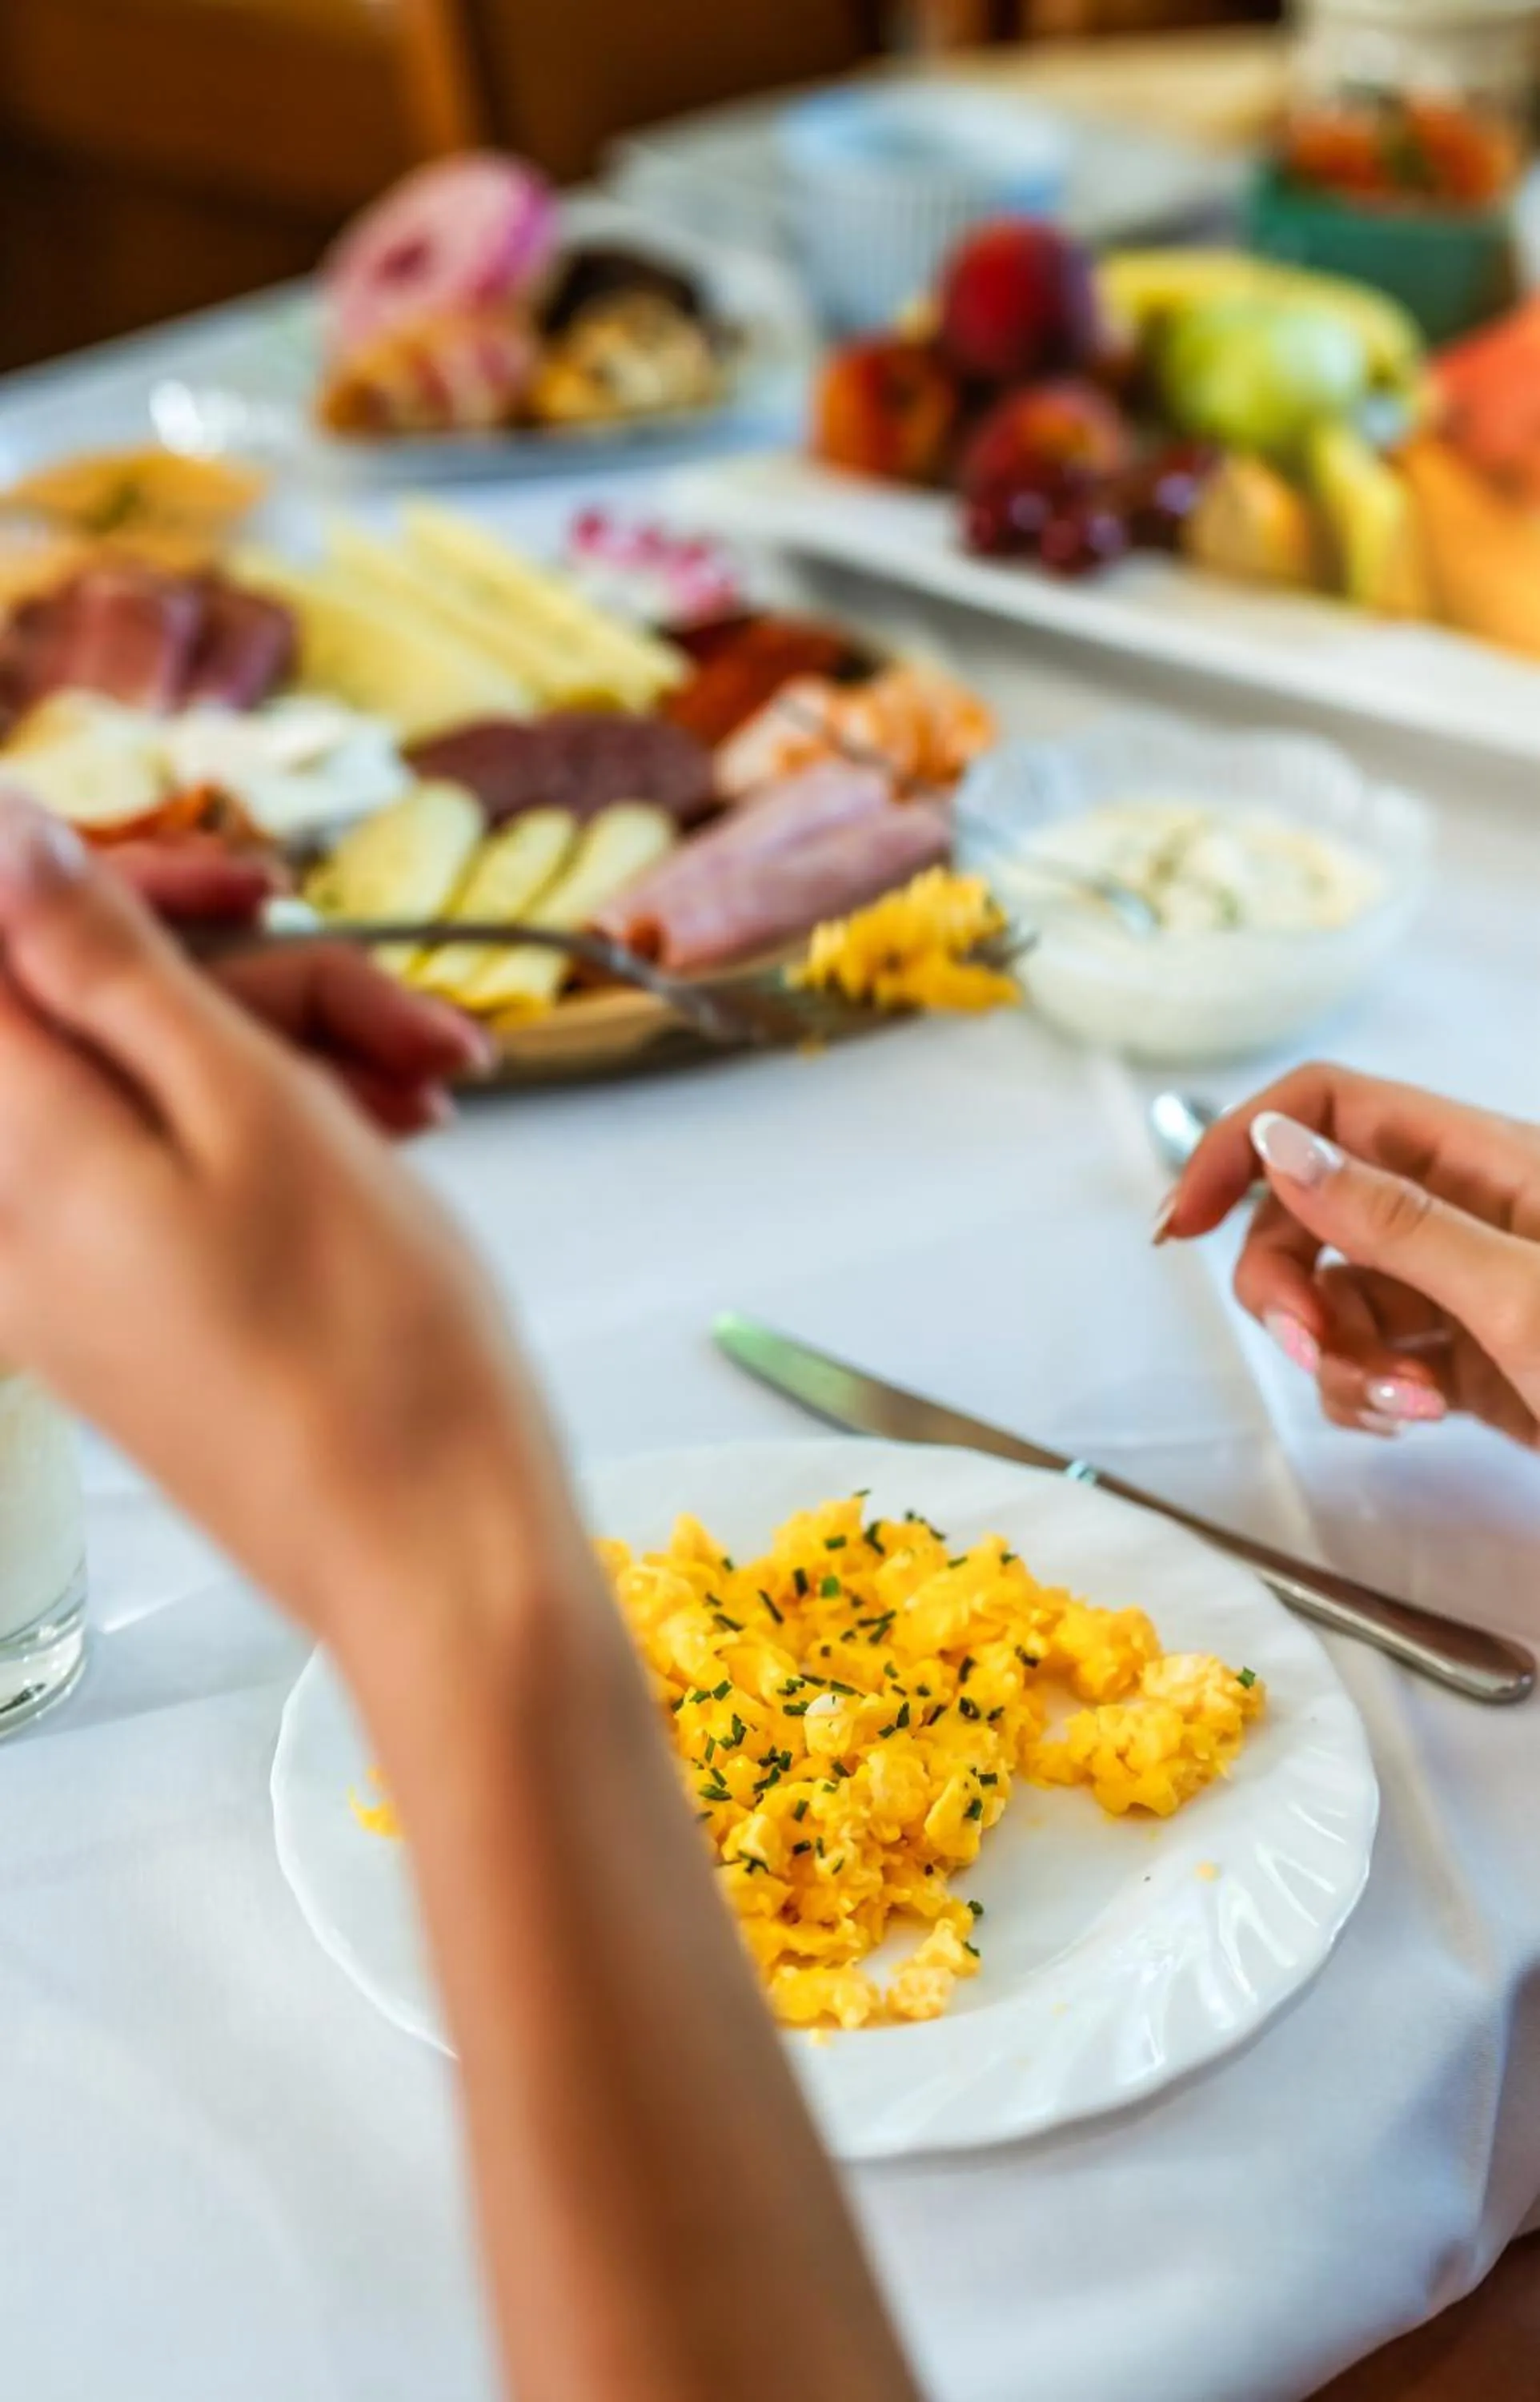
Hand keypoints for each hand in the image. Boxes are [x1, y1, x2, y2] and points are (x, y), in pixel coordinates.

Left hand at [0, 800, 568, 1658]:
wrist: (431, 1551)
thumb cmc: (367, 1344)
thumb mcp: (252, 1107)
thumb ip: (108, 966)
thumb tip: (6, 839)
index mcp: (18, 1146)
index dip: (109, 885)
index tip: (238, 896)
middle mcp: (11, 1209)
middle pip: (94, 1014)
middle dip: (258, 982)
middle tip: (395, 1012)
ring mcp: (65, 1268)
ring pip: (157, 1085)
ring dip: (301, 1054)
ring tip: (435, 1084)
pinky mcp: (125, 1309)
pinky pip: (175, 1167)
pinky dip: (284, 1130)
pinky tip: (394, 1132)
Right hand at [1162, 1063, 1539, 1447]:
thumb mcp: (1520, 1292)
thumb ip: (1398, 1219)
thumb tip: (1278, 1144)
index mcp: (1483, 1159)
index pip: (1328, 1107)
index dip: (1242, 1146)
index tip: (1183, 1221)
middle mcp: (1463, 1211)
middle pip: (1308, 1213)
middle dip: (1285, 1284)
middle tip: (1308, 1340)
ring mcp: (1460, 1288)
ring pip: (1331, 1298)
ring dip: (1335, 1357)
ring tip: (1404, 1402)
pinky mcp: (1462, 1362)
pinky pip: (1366, 1361)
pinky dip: (1364, 1394)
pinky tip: (1413, 1419)